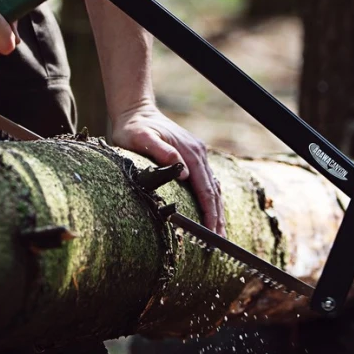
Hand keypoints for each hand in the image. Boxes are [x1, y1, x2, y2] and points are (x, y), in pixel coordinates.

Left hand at [112, 106, 224, 235]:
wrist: (136, 111)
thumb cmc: (134, 127)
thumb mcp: (142, 137)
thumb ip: (162, 152)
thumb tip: (182, 172)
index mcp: (190, 152)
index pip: (205, 189)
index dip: (210, 212)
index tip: (212, 232)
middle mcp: (199, 154)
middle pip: (213, 191)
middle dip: (217, 217)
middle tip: (219, 242)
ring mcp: (198, 154)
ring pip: (213, 187)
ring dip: (216, 210)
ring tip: (217, 232)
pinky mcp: (193, 155)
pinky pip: (207, 180)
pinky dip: (211, 198)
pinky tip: (211, 210)